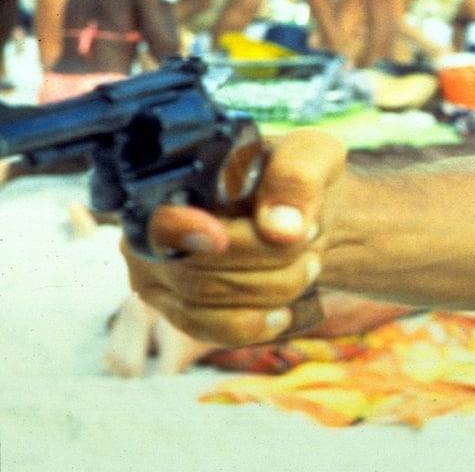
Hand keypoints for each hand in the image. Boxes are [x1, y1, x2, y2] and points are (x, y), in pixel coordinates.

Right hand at [125, 129, 346, 346]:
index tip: (220, 237)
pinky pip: (211, 330)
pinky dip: (256, 324)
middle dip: (269, 259)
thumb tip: (279, 228)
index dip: (182, 231)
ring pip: (207, 302)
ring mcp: (157, 274)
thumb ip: (296, 176)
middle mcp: (150, 229)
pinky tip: (285, 311)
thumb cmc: (296, 181)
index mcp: (171, 181)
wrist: (301, 218)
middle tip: (310, 237)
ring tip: (307, 262)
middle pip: (196, 268)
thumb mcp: (313, 155)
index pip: (156, 217)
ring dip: (273, 287)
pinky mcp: (179, 310)